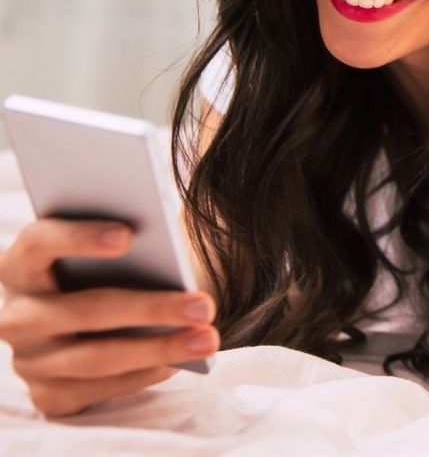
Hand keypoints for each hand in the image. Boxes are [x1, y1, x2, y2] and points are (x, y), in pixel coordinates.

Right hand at [0, 218, 219, 416]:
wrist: (95, 321)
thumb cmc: (113, 270)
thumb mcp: (117, 252)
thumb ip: (132, 244)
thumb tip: (169, 251)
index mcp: (21, 264)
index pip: (39, 242)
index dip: (80, 238)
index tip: (129, 236)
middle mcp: (16, 314)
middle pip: (84, 309)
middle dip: (151, 308)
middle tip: (204, 305)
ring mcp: (28, 359)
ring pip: (96, 358)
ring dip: (159, 348)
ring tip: (207, 339)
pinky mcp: (46, 394)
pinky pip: (97, 390)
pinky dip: (140, 376)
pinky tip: (175, 364)